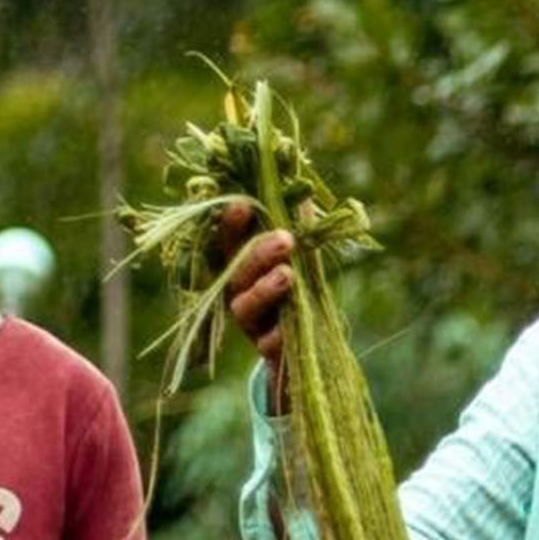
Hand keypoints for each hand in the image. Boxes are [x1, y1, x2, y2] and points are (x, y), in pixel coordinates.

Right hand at [218, 204, 295, 374]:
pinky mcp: (267, 353)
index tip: (244, 204)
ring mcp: (251, 324)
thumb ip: (299, 228)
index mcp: (242, 267)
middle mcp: (239, 293)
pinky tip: (287, 329)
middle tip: (285, 238)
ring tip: (288, 274)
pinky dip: (277, 336)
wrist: (309, 352)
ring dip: (264, 289)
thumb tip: (302, 186)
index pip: (229, 240)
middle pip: (238, 271)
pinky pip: (268, 344)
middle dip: (258, 253)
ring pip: (246, 306)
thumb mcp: (302, 261)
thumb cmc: (300, 296)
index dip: (231, 223)